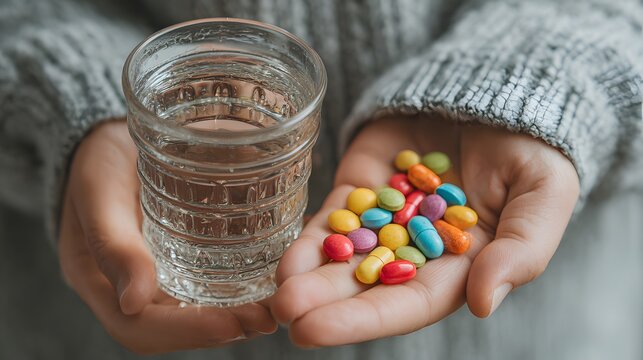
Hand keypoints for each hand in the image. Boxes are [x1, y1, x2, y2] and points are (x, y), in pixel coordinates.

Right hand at [58, 120, 276, 353]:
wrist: (115, 137)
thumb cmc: (100, 158)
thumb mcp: (99, 190)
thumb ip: (113, 242)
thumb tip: (134, 302)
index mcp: (97, 280)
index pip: (139, 327)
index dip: (187, 331)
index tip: (233, 323)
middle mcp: (127, 286)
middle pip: (173, 328)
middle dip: (221, 328)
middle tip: (266, 318)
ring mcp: (155, 273)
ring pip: (194, 310)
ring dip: (235, 316)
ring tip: (273, 307)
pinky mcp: (178, 256)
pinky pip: (206, 283)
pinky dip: (237, 289)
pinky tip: (266, 281)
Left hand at [271, 116, 578, 346]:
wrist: (496, 93)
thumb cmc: (533, 149)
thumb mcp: (545, 195)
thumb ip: (523, 250)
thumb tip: (483, 304)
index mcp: (460, 264)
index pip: (410, 301)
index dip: (366, 318)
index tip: (317, 330)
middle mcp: (415, 250)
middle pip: (366, 285)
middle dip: (326, 303)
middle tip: (286, 315)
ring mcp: (384, 217)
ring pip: (343, 254)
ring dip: (309, 275)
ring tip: (274, 293)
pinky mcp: (362, 185)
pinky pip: (334, 214)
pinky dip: (310, 237)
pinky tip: (283, 257)